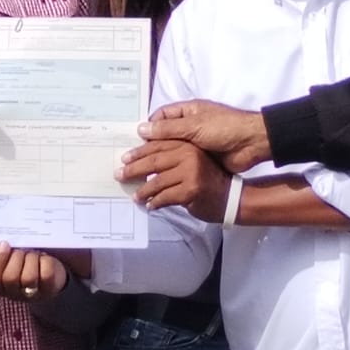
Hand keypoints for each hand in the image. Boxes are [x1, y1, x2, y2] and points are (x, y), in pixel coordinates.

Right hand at [0, 242, 71, 301]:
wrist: (51, 275)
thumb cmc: (26, 263)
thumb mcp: (12, 259)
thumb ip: (5, 253)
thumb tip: (4, 242)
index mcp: (0, 286)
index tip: (4, 243)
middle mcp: (14, 294)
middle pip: (10, 278)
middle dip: (16, 258)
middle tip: (22, 250)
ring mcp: (32, 295)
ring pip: (29, 278)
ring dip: (30, 259)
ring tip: (33, 253)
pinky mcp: (49, 291)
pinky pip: (46, 275)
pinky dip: (45, 261)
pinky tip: (43, 257)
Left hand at [117, 139, 234, 220]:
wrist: (230, 197)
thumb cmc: (207, 179)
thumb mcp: (192, 160)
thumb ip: (172, 156)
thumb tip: (140, 160)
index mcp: (187, 145)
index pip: (157, 146)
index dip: (138, 152)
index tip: (124, 159)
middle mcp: (189, 155)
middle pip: (154, 161)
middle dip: (134, 169)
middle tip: (120, 175)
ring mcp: (190, 173)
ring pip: (157, 181)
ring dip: (143, 191)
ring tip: (136, 196)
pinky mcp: (190, 191)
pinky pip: (165, 197)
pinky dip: (155, 202)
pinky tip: (150, 205)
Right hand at [141, 100, 271, 172]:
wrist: (252, 144)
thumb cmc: (224, 128)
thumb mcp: (194, 126)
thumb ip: (168, 129)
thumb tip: (141, 129)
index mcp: (187, 112)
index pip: (161, 117)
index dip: (148, 127)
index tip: (136, 141)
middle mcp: (188, 126)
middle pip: (163, 135)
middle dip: (149, 146)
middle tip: (133, 160)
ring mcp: (194, 143)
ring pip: (171, 150)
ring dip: (158, 159)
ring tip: (142, 171)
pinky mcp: (199, 158)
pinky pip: (181, 162)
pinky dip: (171, 169)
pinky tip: (159, 177)